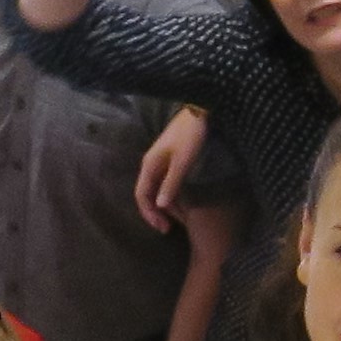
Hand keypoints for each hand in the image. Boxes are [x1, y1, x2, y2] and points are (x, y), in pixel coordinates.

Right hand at [135, 109, 208, 230]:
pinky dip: (170, 195)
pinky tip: (180, 204)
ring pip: (156, 189)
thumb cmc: (190, 135)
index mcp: (149, 165)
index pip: (142, 195)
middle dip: (155, 213)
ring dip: (164, 206)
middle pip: (147, 194)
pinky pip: (164, 182)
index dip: (149, 214)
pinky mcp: (169, 159)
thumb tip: (160, 206)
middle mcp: (150, 165)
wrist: (199, 111)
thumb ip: (171, 183)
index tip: (162, 228)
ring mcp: (159, 162)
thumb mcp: (182, 162)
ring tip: (176, 221)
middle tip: (168, 229)